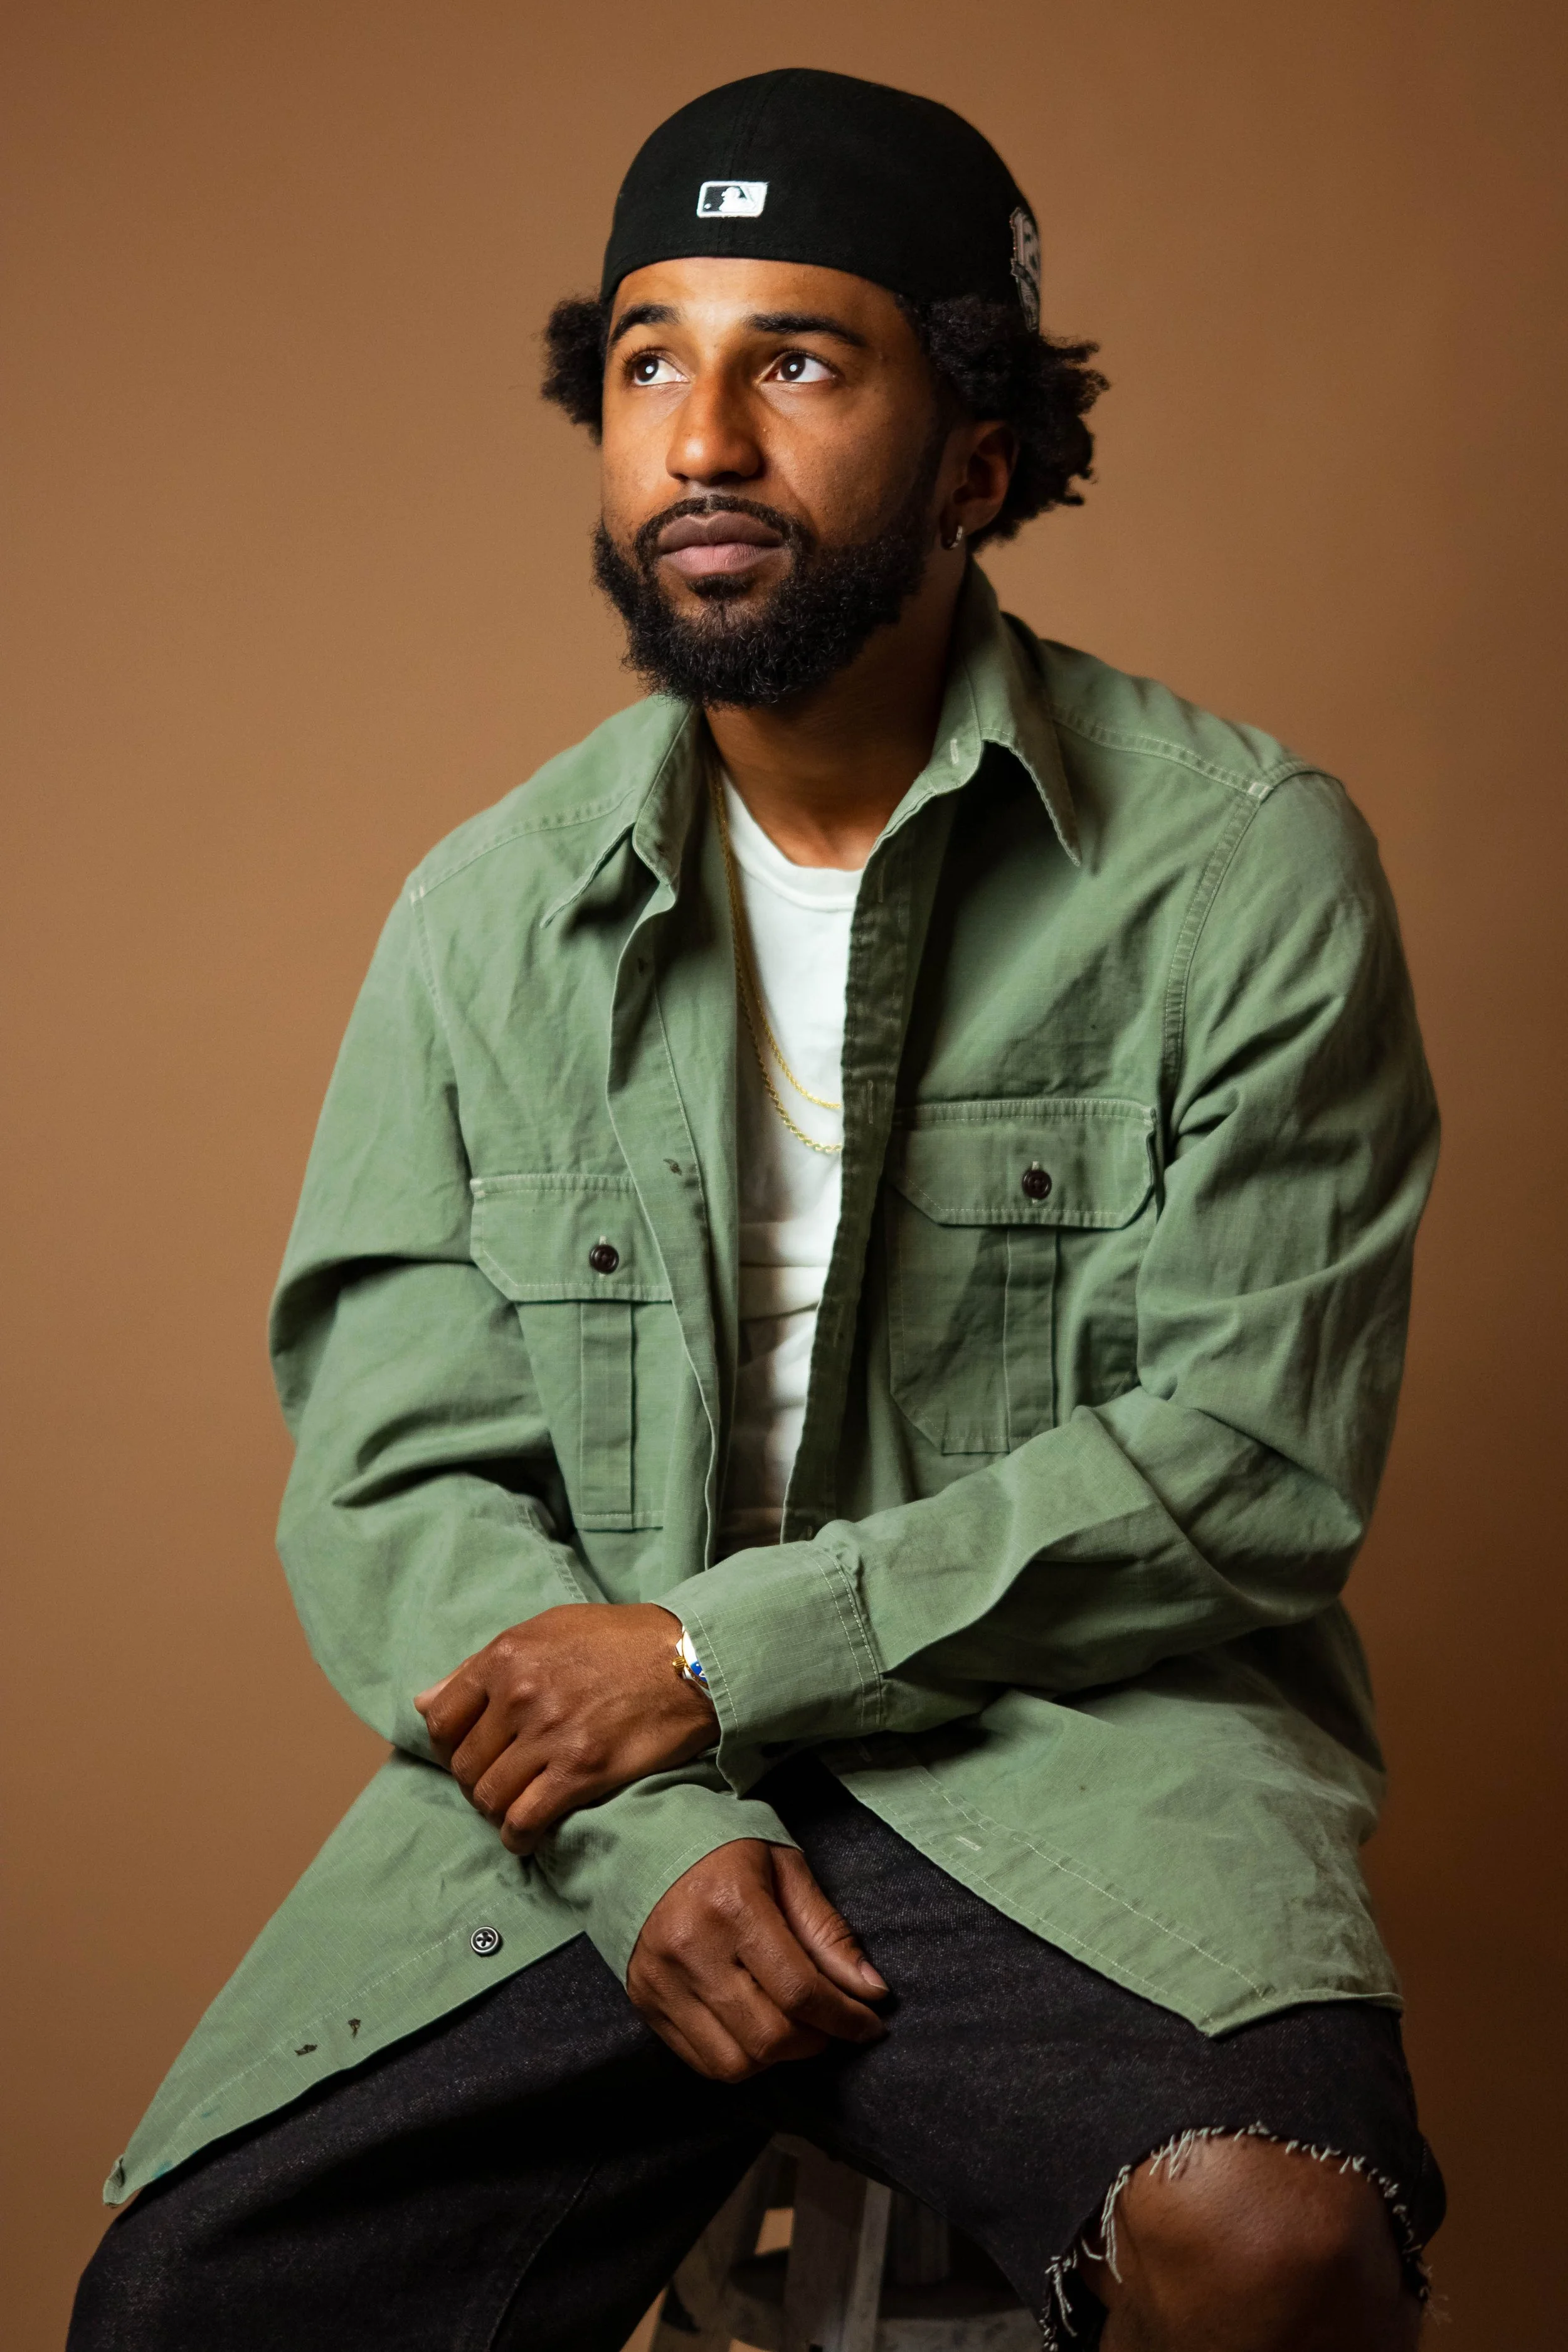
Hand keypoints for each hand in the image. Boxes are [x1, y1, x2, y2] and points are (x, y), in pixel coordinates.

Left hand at [414, 1603, 716, 1854]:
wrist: (692, 1659)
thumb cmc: (621, 1641)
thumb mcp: (547, 1630)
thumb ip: (483, 1666)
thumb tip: (425, 1703)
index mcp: (506, 1656)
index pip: (442, 1720)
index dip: (450, 1746)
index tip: (470, 1754)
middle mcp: (520, 1695)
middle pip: (466, 1764)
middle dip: (476, 1781)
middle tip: (500, 1784)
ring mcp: (549, 1735)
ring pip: (490, 1797)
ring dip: (496, 1811)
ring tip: (515, 1808)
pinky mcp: (581, 1772)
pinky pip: (525, 1821)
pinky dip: (519, 1837)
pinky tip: (528, 1835)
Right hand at [627, 1838, 888, 2080]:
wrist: (646, 1842)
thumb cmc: (727, 1851)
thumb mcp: (786, 1869)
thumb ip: (827, 1932)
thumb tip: (871, 1992)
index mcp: (731, 1906)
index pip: (799, 1991)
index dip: (845, 2018)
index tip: (869, 2025)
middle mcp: (690, 1949)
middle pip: (769, 2037)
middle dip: (815, 2041)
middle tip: (829, 2021)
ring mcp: (661, 1981)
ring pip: (734, 2064)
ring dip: (776, 2057)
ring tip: (789, 2024)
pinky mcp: (644, 2001)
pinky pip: (701, 2062)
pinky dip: (739, 2058)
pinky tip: (753, 2026)